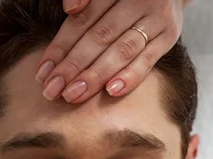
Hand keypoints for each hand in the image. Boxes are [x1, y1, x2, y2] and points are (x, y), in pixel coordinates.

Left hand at [36, 0, 188, 102]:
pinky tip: (111, 91)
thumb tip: (70, 8)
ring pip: (122, 50)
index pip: (83, 20)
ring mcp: (156, 18)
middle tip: (53, 90)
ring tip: (74, 95)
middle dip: (73, 66)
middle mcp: (138, 0)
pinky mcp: (169, 36)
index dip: (61, 46)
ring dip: (96, 75)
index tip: (43, 71)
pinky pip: (149, 60)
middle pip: (100, 37)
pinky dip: (130, 76)